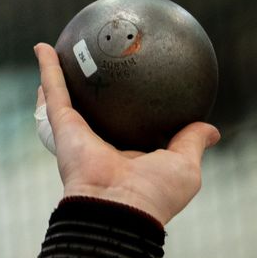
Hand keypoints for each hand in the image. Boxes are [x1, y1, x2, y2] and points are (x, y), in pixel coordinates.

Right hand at [33, 43, 220, 225]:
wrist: (120, 210)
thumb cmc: (155, 194)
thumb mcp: (184, 166)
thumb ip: (192, 142)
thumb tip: (212, 129)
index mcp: (128, 159)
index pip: (128, 131)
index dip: (130, 114)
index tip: (137, 94)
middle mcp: (100, 147)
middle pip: (92, 115)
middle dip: (90, 95)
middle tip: (94, 68)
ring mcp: (78, 137)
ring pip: (65, 100)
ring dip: (58, 77)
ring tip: (57, 51)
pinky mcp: (64, 128)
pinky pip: (55, 92)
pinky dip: (48, 70)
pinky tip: (43, 47)